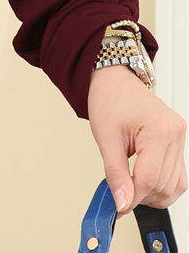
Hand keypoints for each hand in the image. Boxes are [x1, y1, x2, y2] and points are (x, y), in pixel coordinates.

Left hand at [88, 65, 186, 214]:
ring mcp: (180, 139)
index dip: (132, 197)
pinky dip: (161, 186)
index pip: (149, 178)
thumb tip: (121, 203)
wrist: (115, 80)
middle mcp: (175, 134)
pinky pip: (177, 178)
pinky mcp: (178, 144)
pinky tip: (144, 183)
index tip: (117, 205)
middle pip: (162, 185)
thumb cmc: (110, 99)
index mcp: (159, 129)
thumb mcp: (105, 137)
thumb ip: (114, 173)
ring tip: (129, 185)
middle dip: (139, 195)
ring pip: (173, 187)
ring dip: (151, 194)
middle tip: (118, 193)